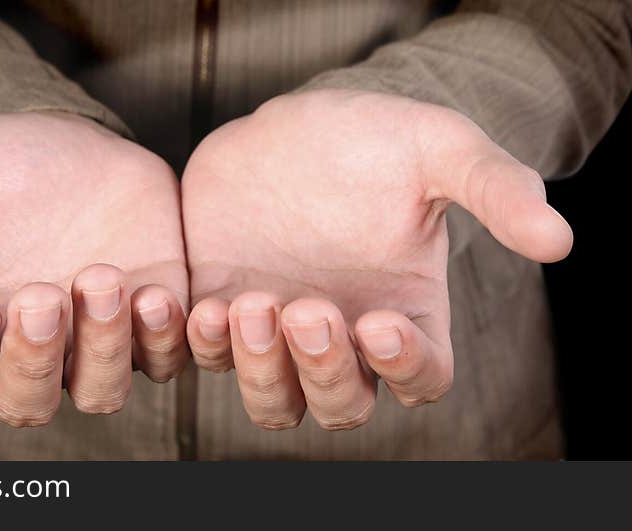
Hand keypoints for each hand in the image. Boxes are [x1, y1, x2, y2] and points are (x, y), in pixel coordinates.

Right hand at [0, 111, 188, 426]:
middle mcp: (29, 347)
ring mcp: (93, 339)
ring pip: (100, 391)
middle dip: (35, 359)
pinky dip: (164, 340)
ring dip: (104, 348)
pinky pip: (164, 358)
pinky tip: (159, 294)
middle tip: (41, 293)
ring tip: (105, 276)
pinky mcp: (148, 317)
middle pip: (30, 401)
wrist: (65, 140)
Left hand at [181, 90, 571, 429]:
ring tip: (251, 303)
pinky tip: (199, 304)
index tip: (382, 323)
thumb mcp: (438, 149)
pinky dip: (204, 344)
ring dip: (260, 368)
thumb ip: (495, 189)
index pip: (421, 376)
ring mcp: (278, 332)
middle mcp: (343, 337)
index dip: (407, 367)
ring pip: (273, 398)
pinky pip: (208, 356)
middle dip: (323, 368)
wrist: (292, 126)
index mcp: (405, 313)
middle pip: (341, 402)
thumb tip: (559, 240)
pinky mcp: (222, 310)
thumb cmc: (376, 139)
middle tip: (307, 309)